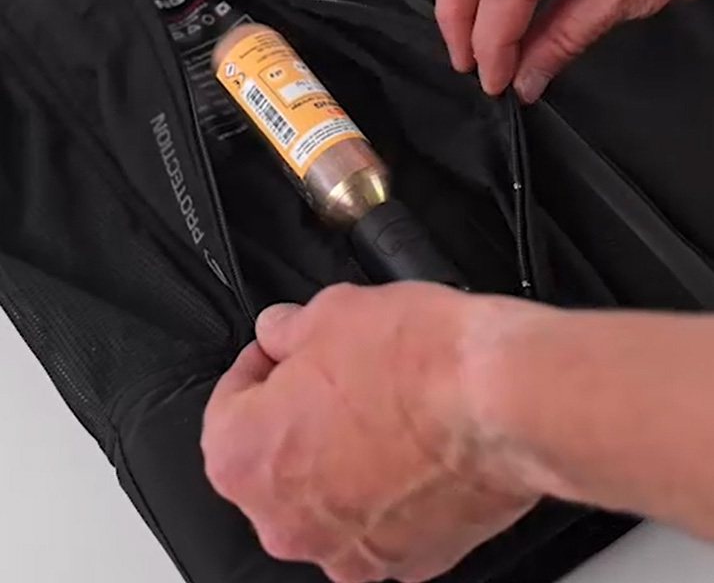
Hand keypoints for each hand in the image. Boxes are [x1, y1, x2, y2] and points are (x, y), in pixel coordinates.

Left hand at [201, 283, 543, 582]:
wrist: (501, 398)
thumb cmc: (416, 361)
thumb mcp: (331, 312)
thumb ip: (287, 330)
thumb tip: (282, 332)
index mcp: (246, 458)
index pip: (227, 407)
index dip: (258, 367)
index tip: (281, 352)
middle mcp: (288, 520)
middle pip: (275, 459)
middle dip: (298, 415)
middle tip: (336, 373)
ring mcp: (351, 550)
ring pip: (328, 496)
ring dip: (342, 456)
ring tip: (384, 404)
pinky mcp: (413, 560)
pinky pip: (382, 520)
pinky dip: (390, 488)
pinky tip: (416, 443)